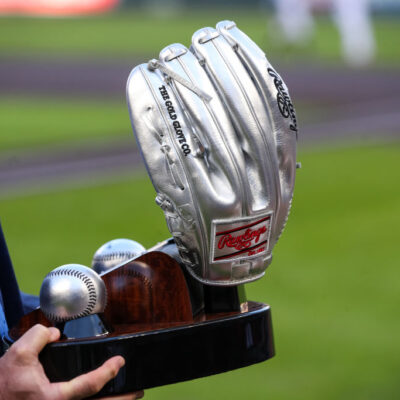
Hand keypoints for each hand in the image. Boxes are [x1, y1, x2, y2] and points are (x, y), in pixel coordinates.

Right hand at [0, 324, 143, 399]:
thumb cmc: (3, 383)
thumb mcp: (17, 354)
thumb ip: (38, 336)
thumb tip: (55, 333)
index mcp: (52, 398)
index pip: (87, 387)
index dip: (106, 373)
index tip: (119, 361)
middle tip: (137, 390)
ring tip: (129, 396)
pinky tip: (106, 398)